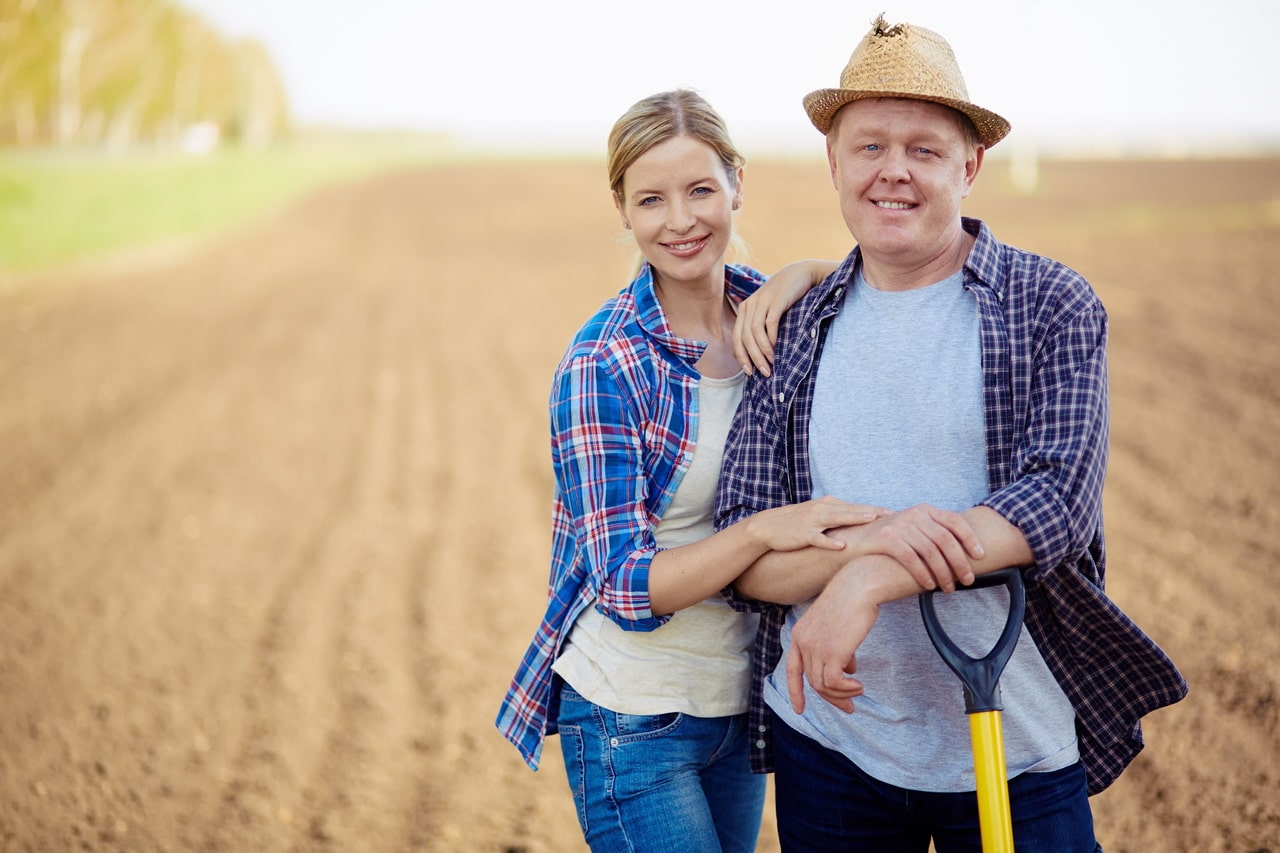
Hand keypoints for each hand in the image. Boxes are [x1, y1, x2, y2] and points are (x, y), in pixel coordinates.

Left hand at [733, 260, 835, 375]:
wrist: (800, 274)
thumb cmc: (784, 297)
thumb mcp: (765, 312)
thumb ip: (753, 329)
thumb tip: (737, 355)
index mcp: (744, 309)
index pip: (736, 338)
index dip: (741, 356)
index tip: (749, 372)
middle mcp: (750, 305)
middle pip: (744, 337)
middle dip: (752, 358)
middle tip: (764, 372)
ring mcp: (762, 302)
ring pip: (755, 333)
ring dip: (762, 351)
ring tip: (771, 364)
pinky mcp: (776, 300)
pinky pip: (769, 323)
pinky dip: (771, 338)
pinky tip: (776, 348)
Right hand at [747, 496, 884, 552]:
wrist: (767, 527)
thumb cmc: (796, 523)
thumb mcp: (819, 516)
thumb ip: (838, 517)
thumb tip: (860, 523)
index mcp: (828, 505)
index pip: (856, 506)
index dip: (876, 510)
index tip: (897, 513)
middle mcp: (822, 509)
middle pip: (852, 509)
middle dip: (873, 512)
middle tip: (894, 515)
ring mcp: (812, 521)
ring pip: (837, 518)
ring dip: (855, 518)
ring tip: (873, 520)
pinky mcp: (802, 534)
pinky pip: (818, 538)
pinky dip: (829, 541)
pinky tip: (841, 545)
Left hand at [786, 562, 880, 713]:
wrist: (859, 587)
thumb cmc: (853, 602)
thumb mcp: (838, 626)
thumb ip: (837, 647)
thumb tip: (848, 669)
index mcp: (799, 634)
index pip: (793, 670)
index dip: (795, 692)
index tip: (799, 709)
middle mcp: (802, 642)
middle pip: (813, 681)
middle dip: (832, 697)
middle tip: (849, 708)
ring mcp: (815, 648)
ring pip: (823, 685)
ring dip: (842, 694)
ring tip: (859, 692)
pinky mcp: (831, 652)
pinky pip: (834, 683)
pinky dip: (847, 689)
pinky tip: (859, 685)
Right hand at [841, 504, 983, 592]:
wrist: (854, 541)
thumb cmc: (888, 540)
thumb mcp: (913, 530)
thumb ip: (932, 533)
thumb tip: (963, 550)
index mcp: (924, 510)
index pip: (954, 521)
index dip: (970, 538)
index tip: (981, 556)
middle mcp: (914, 514)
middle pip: (946, 540)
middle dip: (960, 562)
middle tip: (968, 580)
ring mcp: (900, 525)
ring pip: (931, 552)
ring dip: (943, 573)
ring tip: (948, 588)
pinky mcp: (887, 538)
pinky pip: (912, 559)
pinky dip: (923, 574)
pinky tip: (928, 585)